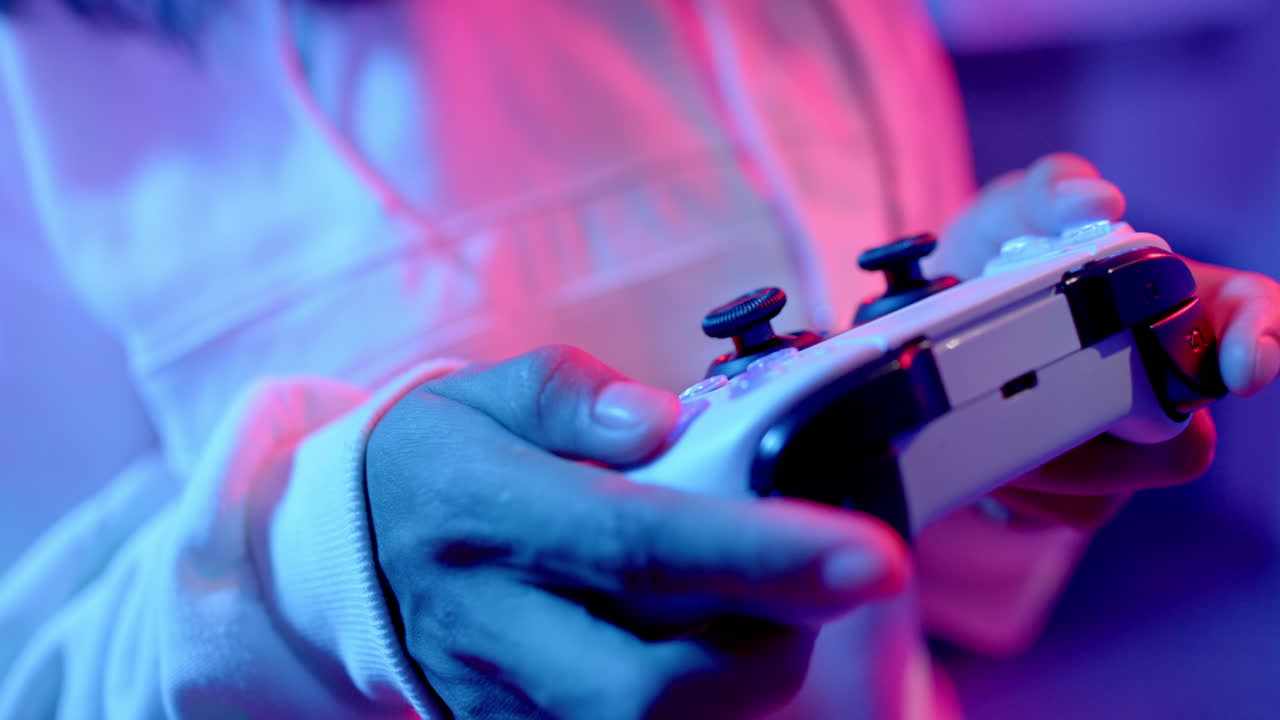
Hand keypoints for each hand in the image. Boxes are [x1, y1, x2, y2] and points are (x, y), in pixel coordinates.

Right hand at [366, 346, 907, 719]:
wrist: (355, 553)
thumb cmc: (442, 462)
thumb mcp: (490, 392)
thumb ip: (576, 397)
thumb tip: (662, 421)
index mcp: (484, 514)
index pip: (637, 546)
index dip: (761, 555)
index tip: (871, 559)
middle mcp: (490, 625)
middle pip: (652, 684)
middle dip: (768, 647)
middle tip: (811, 581)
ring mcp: (501, 700)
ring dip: (740, 678)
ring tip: (754, 605)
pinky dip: (702, 700)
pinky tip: (708, 643)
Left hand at [938, 153, 1279, 527]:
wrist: (931, 327)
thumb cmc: (993, 261)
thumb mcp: (1014, 211)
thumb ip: (1054, 190)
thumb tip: (1099, 201)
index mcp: (1171, 303)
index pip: (1249, 317)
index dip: (1260, 340)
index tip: (1244, 366)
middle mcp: (1165, 382)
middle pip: (1183, 443)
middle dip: (1095, 425)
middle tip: (1020, 386)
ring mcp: (1130, 449)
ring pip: (1114, 487)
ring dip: (1039, 455)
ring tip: (978, 407)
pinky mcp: (1084, 497)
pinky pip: (1067, 513)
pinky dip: (1014, 484)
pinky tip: (981, 448)